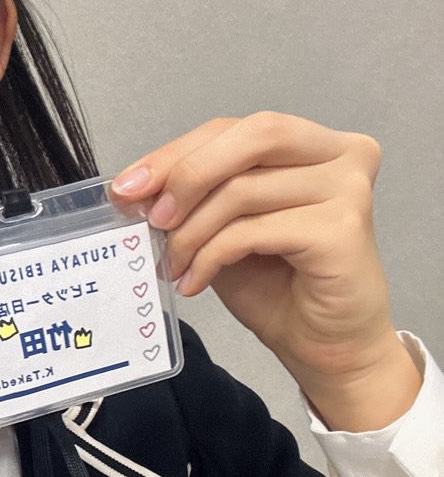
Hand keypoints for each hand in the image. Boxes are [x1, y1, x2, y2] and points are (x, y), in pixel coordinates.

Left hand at [108, 112, 421, 430]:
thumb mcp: (224, 228)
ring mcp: (347, 188)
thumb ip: (196, 197)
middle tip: (152, 219)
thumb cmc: (279, 287)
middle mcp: (341, 154)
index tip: (128, 188)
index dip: (175, 154)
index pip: (233, 128)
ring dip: (192, 232)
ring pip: (243, 190)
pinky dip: (211, 256)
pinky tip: (195, 282)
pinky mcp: (343, 228)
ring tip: (173, 265)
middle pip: (250, 137)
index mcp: (312, 144)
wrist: (323, 347)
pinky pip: (252, 231)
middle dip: (187, 175)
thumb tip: (134, 187)